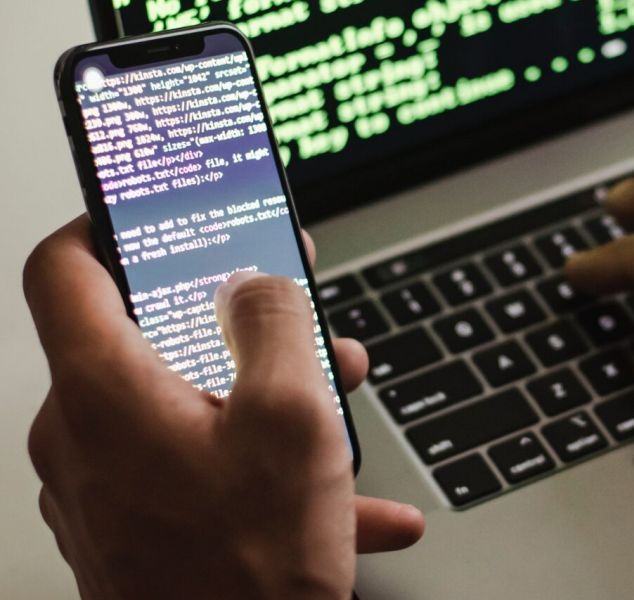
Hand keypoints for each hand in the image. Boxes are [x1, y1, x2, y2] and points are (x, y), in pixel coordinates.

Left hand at [24, 217, 423, 598]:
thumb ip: (275, 324)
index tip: (154, 212)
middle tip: (296, 317)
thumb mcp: (293, 419)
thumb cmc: (249, 571)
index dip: (108, 222)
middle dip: (236, 325)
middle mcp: (83, 439)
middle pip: (148, 342)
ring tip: (337, 412)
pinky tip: (342, 499)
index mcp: (105, 393)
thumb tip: (257, 281)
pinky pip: (196, 474)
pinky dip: (260, 470)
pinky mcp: (129, 532)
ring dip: (262, 399)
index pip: (64, 268)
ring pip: (183, 410)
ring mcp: (101, 493)